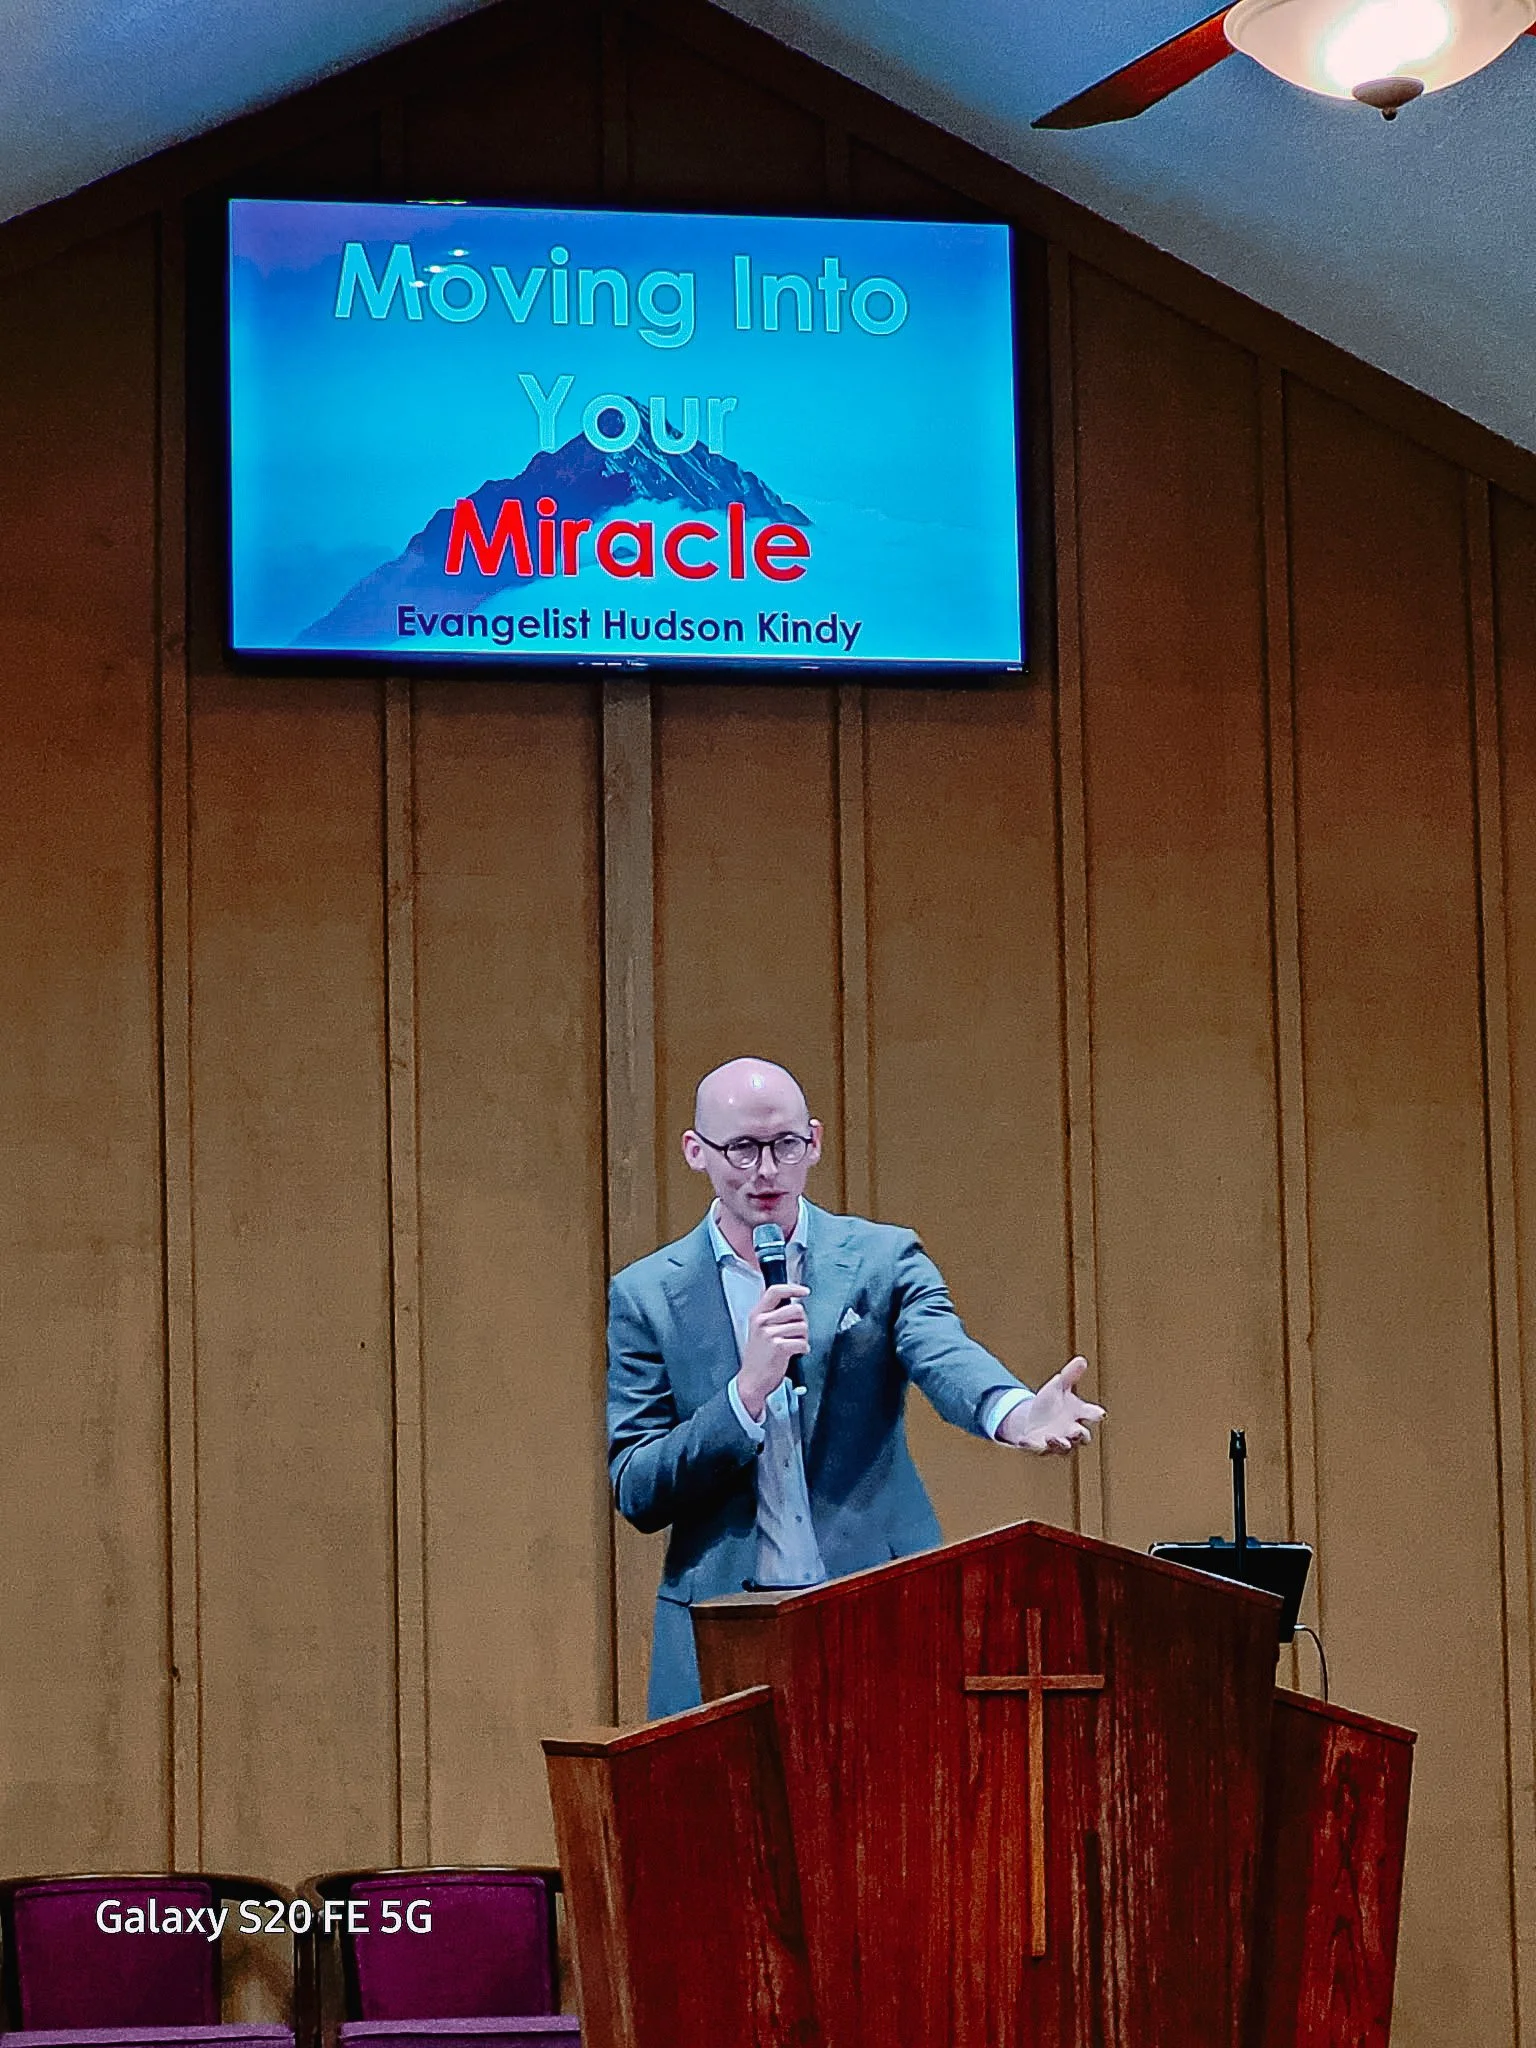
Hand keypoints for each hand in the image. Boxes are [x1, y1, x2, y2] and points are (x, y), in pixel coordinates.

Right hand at [736, 1283, 809, 1419]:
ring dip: (803, 1338)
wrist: (751, 1381)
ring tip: (793, 1346)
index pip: (775, 1292)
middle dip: (802, 1322)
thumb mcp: (759, 1331)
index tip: (804, 1291)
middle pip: (797, 1310)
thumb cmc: (758, 1357)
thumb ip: (772, 1316)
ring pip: (802, 1327)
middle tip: (796, 1334)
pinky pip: (803, 1343)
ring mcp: (770, 1334)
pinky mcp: (779, 1347)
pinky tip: (795, 1353)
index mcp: (757, 1314)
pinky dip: (803, 1349)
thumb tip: (795, 1306)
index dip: (792, 1288)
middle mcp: (762, 1321)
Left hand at [998, 1356, 1103, 1455]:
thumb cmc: (1052, 1403)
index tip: (1101, 1414)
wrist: (1032, 1420)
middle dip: (1080, 1434)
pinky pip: (1038, 1449)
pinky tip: (1024, 1440)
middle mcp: (1071, 1430)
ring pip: (1063, 1447)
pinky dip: (1033, 1445)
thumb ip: (1070, 1375)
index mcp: (1079, 1414)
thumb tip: (1081, 1359)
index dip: (1096, 1414)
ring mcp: (1058, 1441)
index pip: (1091, 1414)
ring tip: (1052, 1437)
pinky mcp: (1041, 1448)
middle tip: (1077, 1431)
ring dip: (1059, 1443)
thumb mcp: (1059, 1386)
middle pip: (1081, 1435)